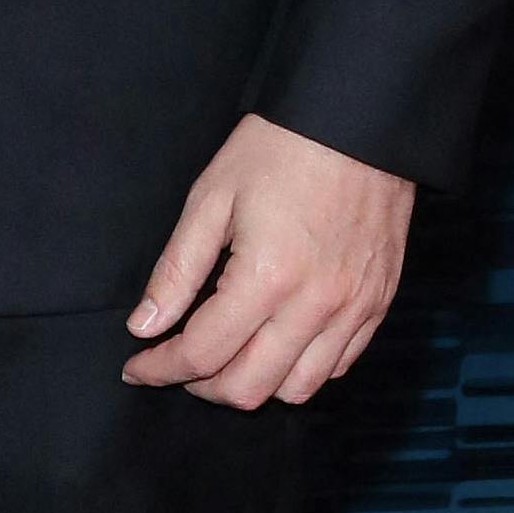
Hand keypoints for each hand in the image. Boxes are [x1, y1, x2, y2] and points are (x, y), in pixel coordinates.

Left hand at [122, 111, 412, 408]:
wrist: (357, 122)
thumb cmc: (278, 150)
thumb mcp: (211, 196)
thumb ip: (177, 269)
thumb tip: (144, 325)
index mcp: (267, 278)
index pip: (204, 352)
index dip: (161, 367)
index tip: (136, 367)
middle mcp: (315, 307)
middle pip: (249, 388)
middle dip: (200, 386)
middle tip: (174, 364)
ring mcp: (353, 312)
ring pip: (297, 390)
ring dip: (251, 385)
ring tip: (223, 357)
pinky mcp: (377, 306)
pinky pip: (338, 367)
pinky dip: (299, 372)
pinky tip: (273, 345)